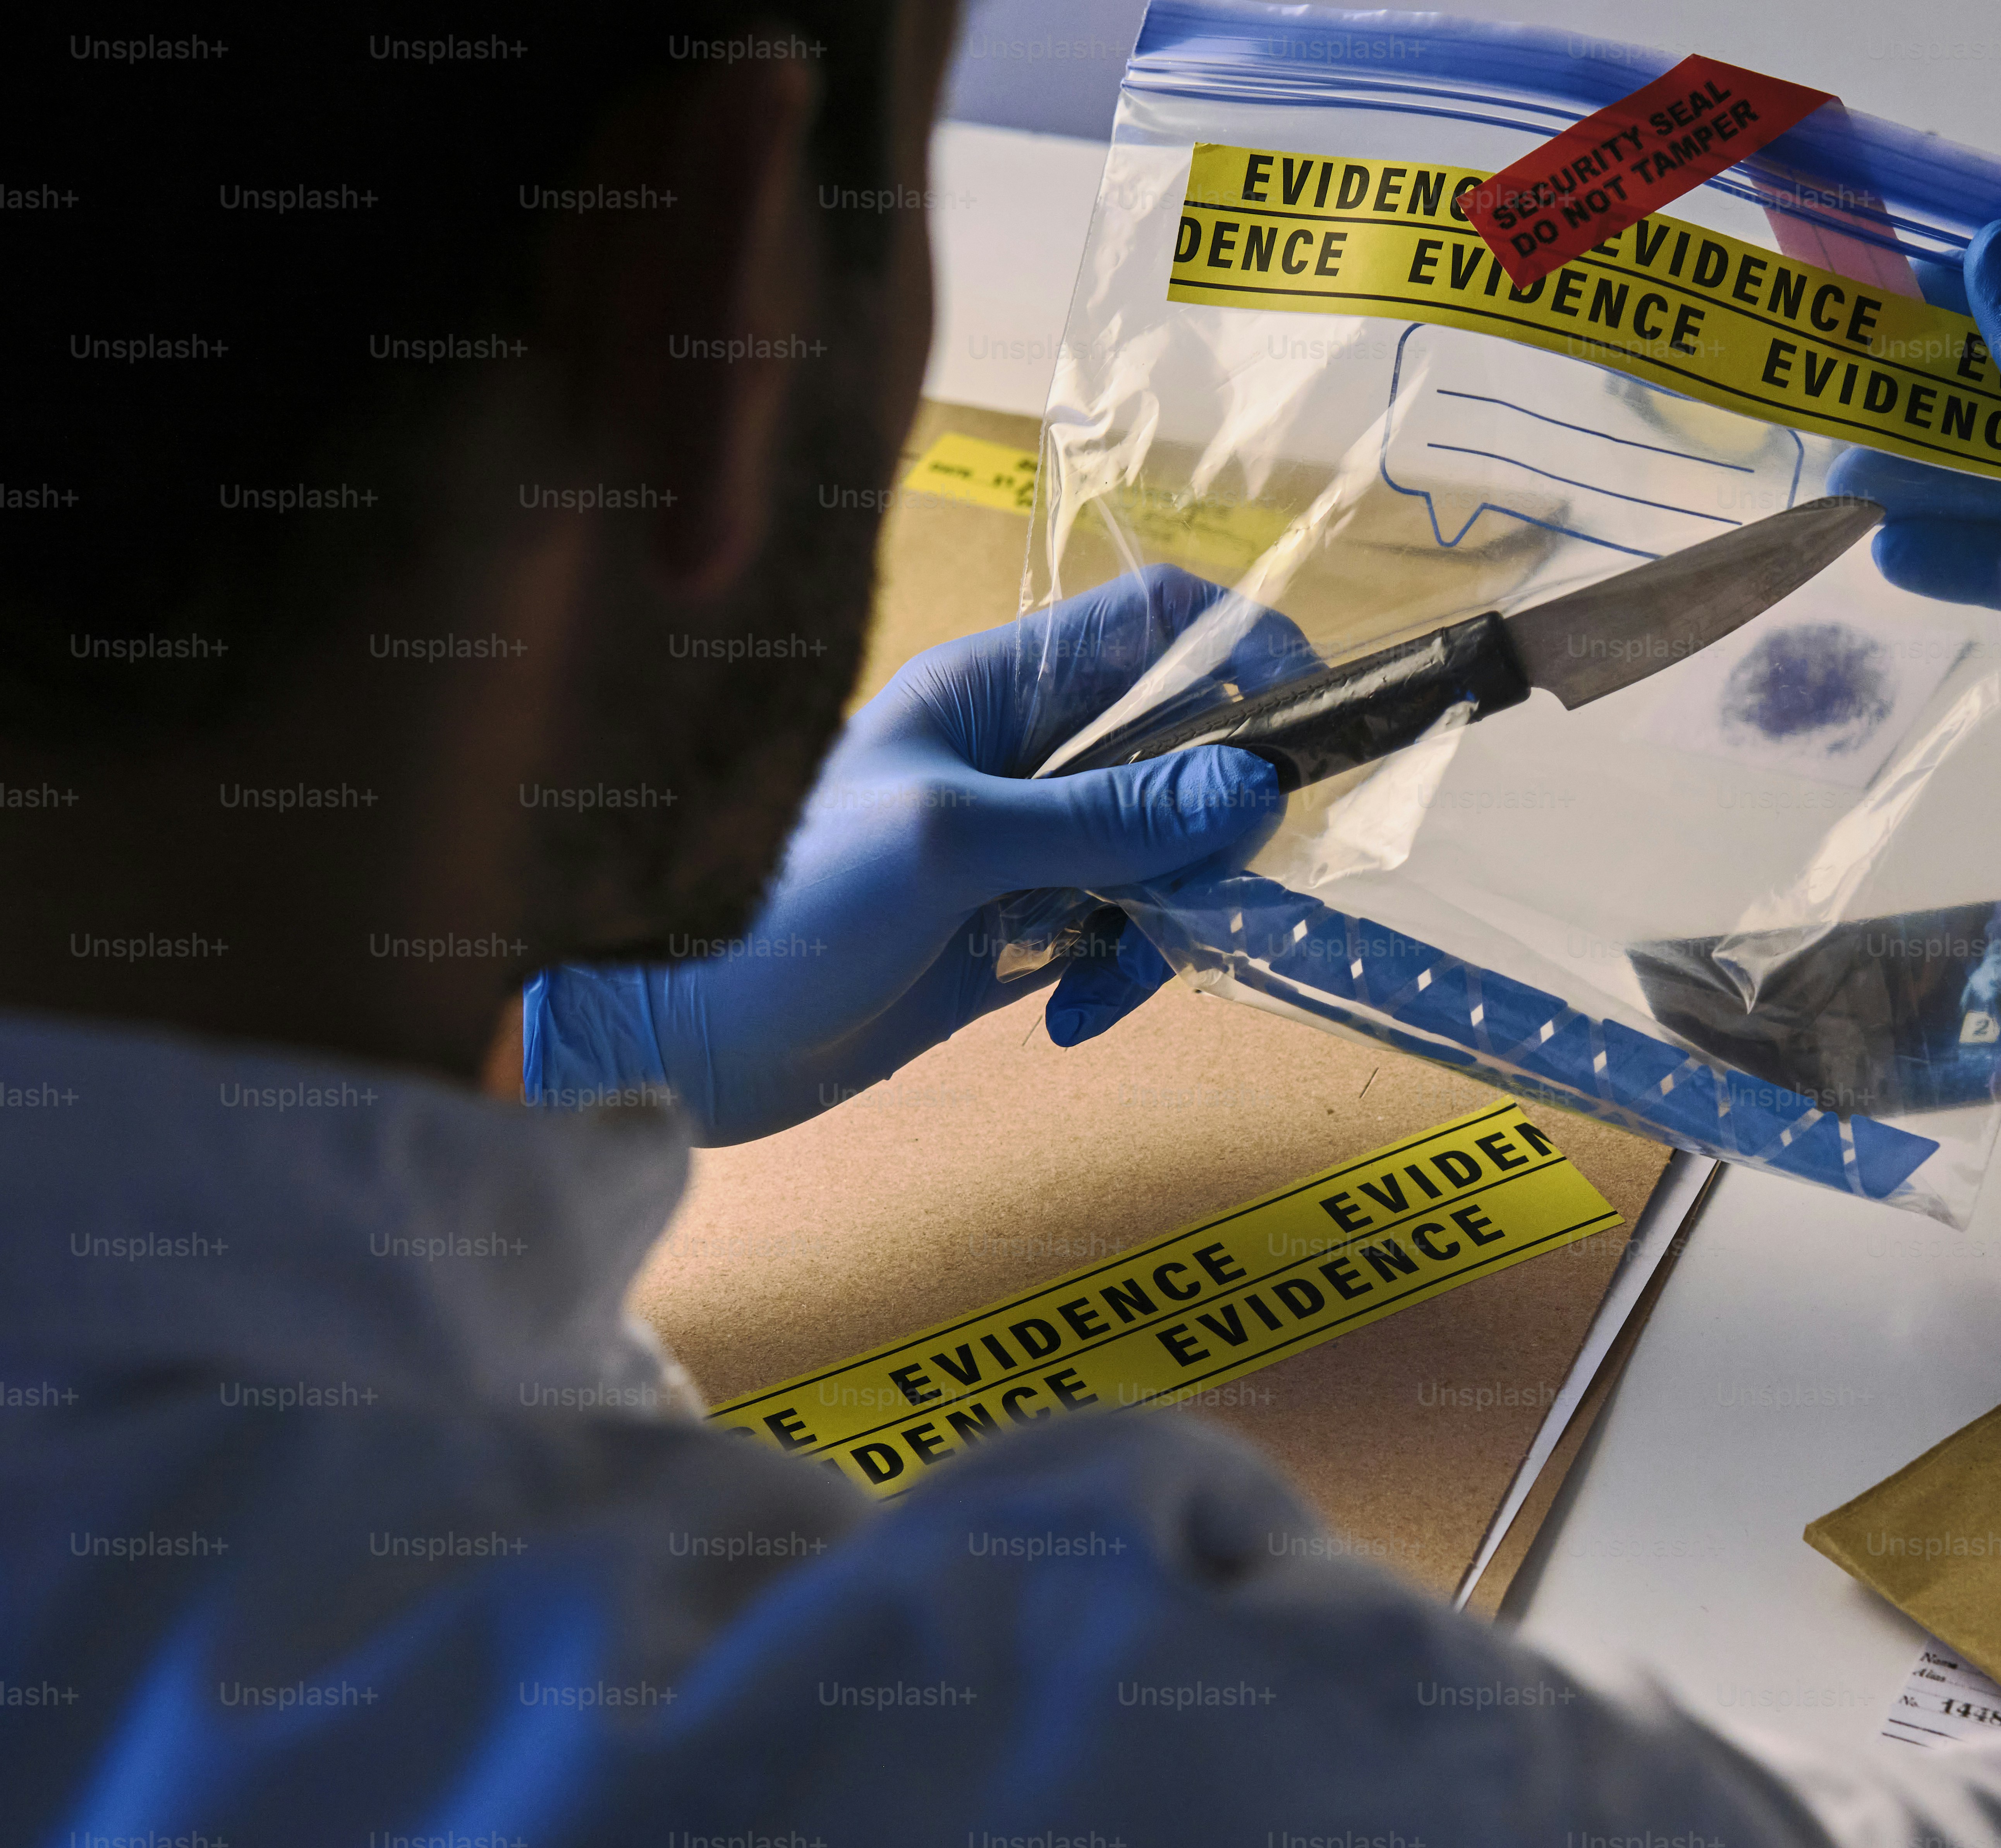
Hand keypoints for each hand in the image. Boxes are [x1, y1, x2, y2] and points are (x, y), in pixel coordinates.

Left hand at [523, 567, 1304, 1143]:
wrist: (675, 1037)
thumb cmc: (777, 910)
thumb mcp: (950, 845)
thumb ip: (1104, 816)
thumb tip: (1253, 784)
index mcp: (995, 691)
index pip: (1157, 626)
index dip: (1244, 659)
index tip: (1295, 738)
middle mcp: (1020, 757)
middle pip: (1186, 752)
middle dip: (1211, 826)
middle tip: (1191, 894)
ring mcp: (1023, 847)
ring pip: (1165, 854)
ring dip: (1169, 917)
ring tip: (1107, 978)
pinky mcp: (1015, 932)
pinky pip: (1120, 933)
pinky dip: (1122, 975)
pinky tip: (1068, 1017)